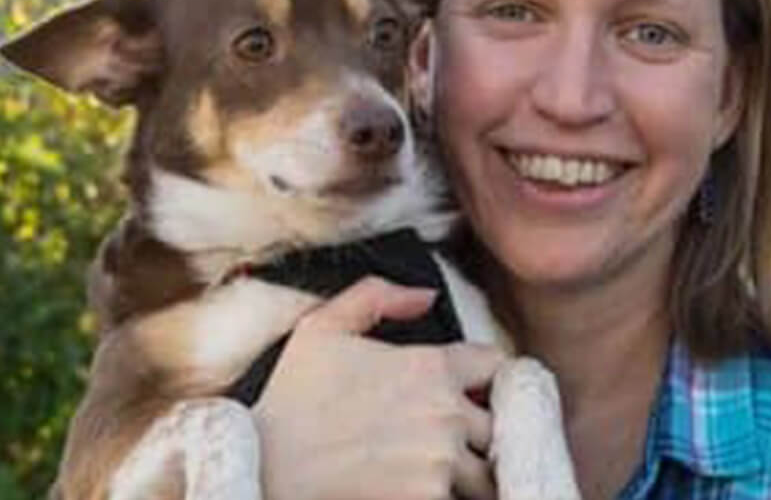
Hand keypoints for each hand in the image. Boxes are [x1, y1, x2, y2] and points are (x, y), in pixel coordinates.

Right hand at [252, 277, 505, 499]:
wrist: (264, 466)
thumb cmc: (292, 398)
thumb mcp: (323, 326)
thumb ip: (378, 296)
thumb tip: (427, 297)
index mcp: (429, 367)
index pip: (496, 366)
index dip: (488, 375)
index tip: (473, 388)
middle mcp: (445, 414)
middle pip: (500, 421)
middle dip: (483, 425)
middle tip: (456, 433)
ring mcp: (440, 463)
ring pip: (488, 469)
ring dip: (473, 468)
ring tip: (441, 464)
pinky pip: (461, 499)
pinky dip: (450, 492)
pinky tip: (421, 484)